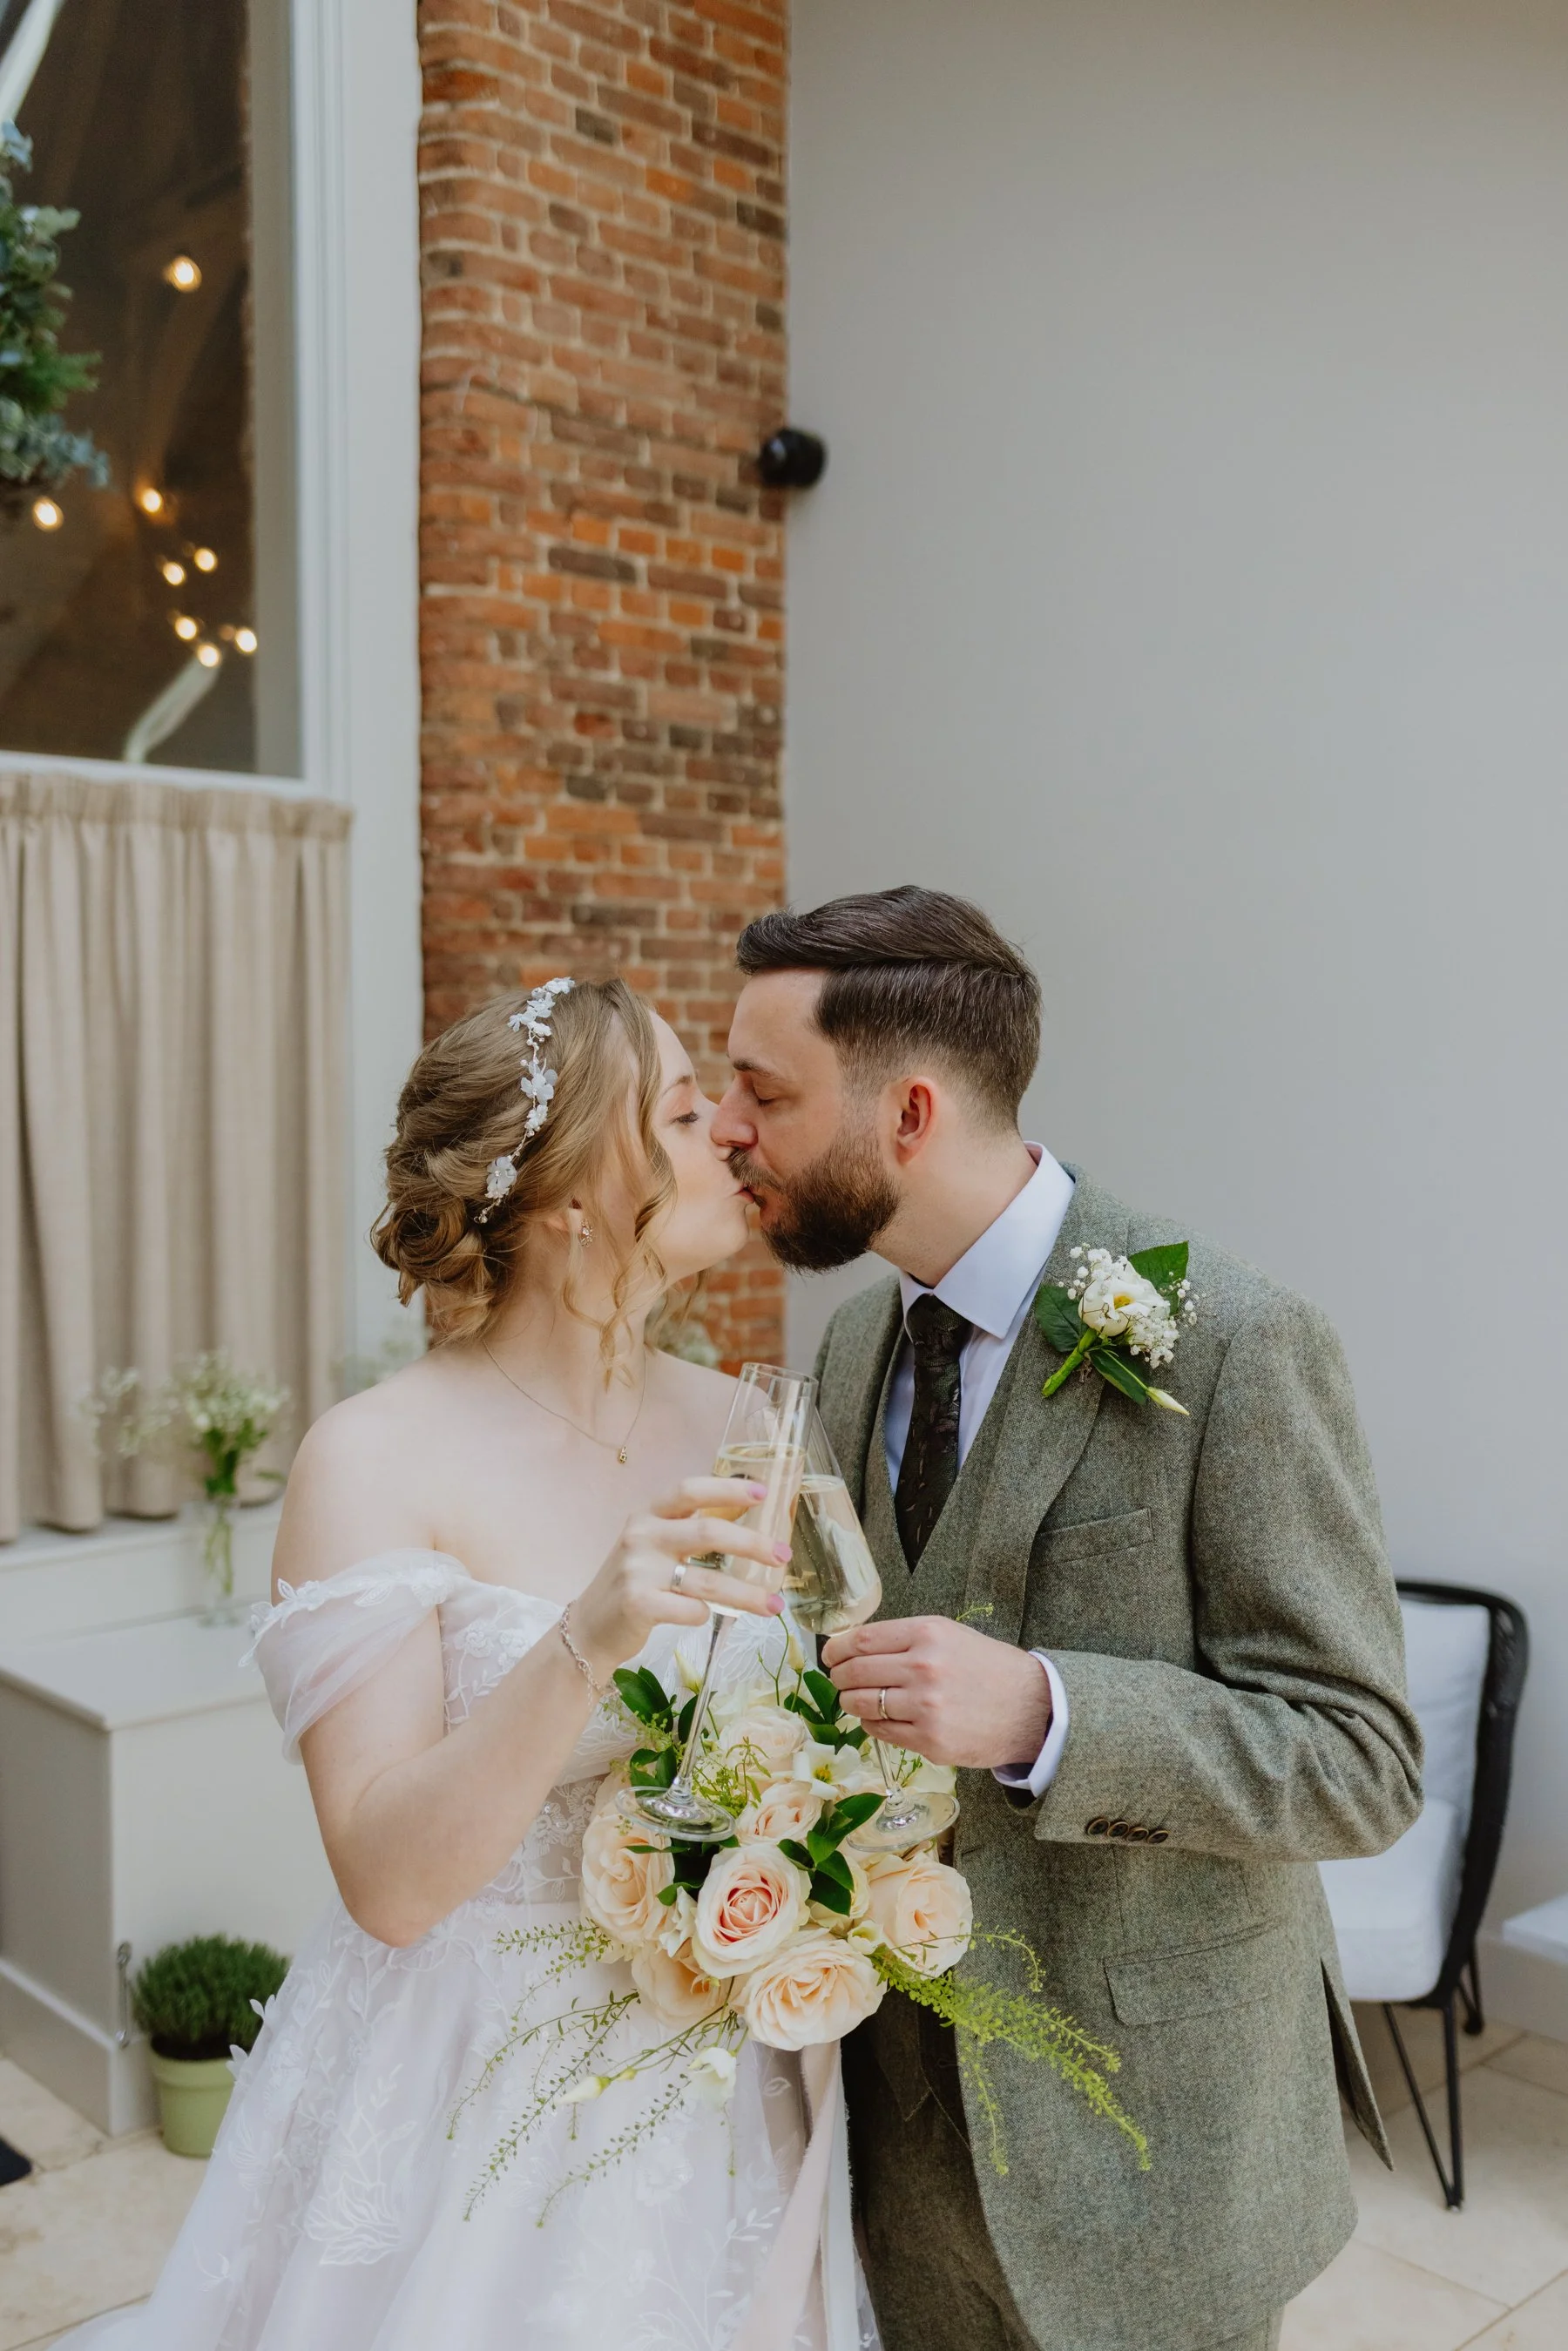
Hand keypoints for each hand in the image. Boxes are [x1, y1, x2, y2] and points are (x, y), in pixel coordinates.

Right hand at [572, 1477, 786, 1679]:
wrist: (590, 1628)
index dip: (727, 1487)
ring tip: (774, 1604)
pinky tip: (709, 1616)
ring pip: (707, 1580)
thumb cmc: (633, 1583)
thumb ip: (686, 1529)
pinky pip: (690, 1609)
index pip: (689, 1490)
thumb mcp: (652, 1545)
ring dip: (747, 1594)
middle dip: (752, 1543)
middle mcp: (641, 1536)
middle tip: (782, 1555)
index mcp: (648, 1515)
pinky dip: (706, 1613)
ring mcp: (638, 1571)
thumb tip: (745, 1518)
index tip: (763, 1492)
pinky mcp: (638, 1604)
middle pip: (707, 1532)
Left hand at [822, 1616, 1051, 1770]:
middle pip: (856, 1671)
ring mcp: (925, 1707)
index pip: (862, 1639)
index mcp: (927, 1633)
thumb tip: (855, 1647)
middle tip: (838, 1679)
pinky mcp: (929, 1741)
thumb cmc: (988, 1668)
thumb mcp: (950, 1636)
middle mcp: (923, 1667)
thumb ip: (905, 1640)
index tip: (830, 1655)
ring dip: (850, 1701)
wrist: (1032, 1707)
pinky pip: (881, 1731)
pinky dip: (871, 1724)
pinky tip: (878, 1718)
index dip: (837, 1649)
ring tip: (854, 1700)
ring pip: (862, 1703)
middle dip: (839, 1676)